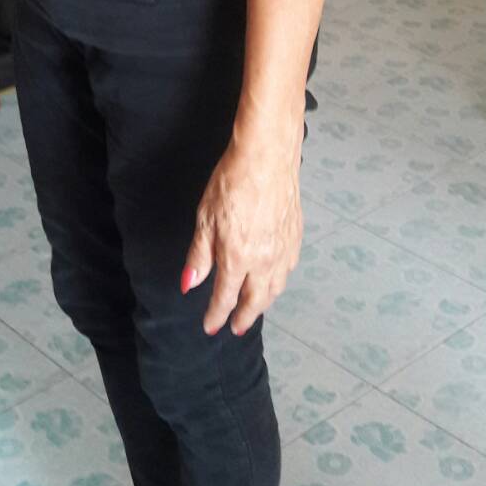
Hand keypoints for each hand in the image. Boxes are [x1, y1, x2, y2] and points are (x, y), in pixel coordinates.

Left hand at [181, 126, 302, 336]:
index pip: (225, 298)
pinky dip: (279, 282)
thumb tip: (189, 284)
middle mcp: (264, 260)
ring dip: (263, 303)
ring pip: (275, 288)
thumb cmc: (232, 181)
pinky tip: (275, 280)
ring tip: (254, 309)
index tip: (210, 327)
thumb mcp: (205, 217)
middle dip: (244, 317)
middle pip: (255, 300)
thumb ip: (199, 255)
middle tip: (236, 329)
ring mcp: (283, 249)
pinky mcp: (295, 235)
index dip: (216, 315)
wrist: (267, 155)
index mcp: (238, 258)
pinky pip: (288, 269)